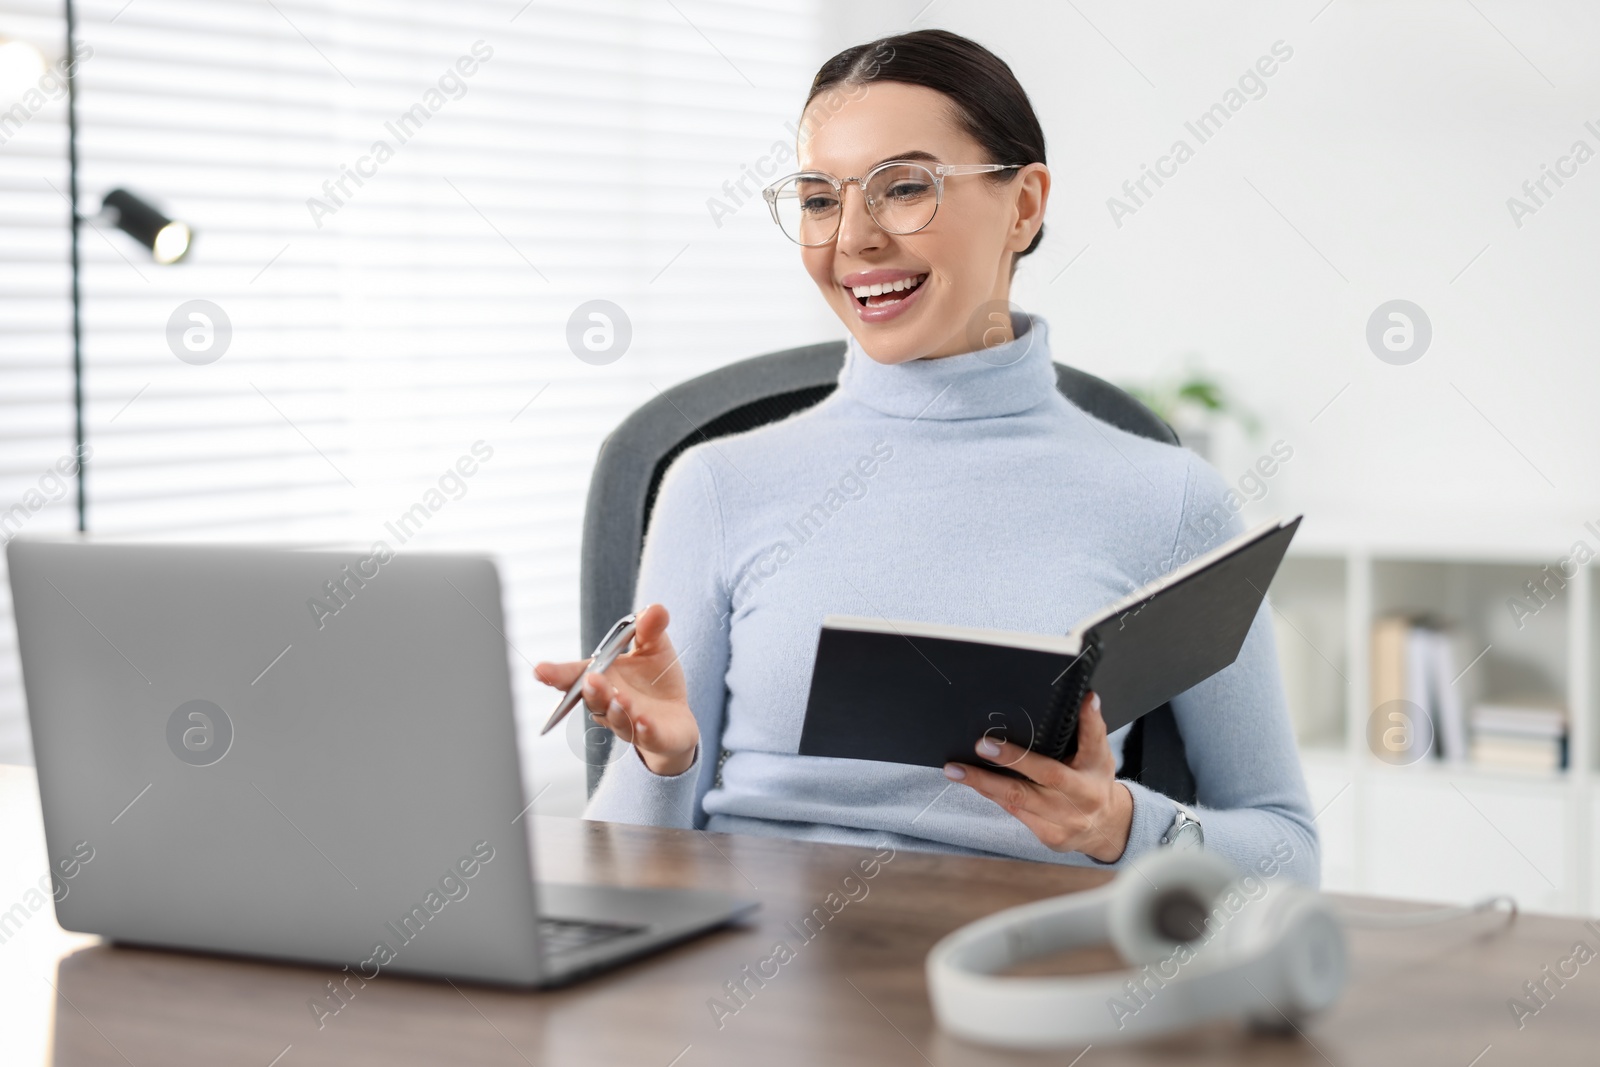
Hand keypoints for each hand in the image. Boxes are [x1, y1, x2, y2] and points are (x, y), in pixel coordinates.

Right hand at [533, 603, 698, 776]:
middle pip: (594, 700)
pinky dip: (645, 730)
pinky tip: (645, 722)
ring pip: (618, 719)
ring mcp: (631, 723)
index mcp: (603, 680)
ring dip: (617, 710)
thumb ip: (650, 629)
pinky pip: (648, 736)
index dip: (556, 675)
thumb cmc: (655, 680)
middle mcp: (610, 704)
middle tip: (590, 679)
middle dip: (592, 691)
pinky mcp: (655, 738)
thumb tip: (655, 609)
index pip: (575, 677)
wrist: (676, 718)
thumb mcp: (654, 647)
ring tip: (620, 698)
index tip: (540, 671)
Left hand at [942, 692, 1132, 862]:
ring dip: (984, 782)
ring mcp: (1065, 818)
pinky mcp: (1049, 834)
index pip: (1094, 740)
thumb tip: (1087, 697)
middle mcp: (1083, 794)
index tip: (1082, 700)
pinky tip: (972, 782)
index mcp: (1097, 767)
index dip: (1088, 721)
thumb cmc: (1093, 782)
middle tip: (982, 745)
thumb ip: (1090, 728)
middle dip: (1013, 758)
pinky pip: (1013, 810)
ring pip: (1019, 797)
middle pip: (1048, 773)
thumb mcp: (1098, 754)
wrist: (1105, 830)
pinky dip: (991, 794)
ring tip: (956, 769)